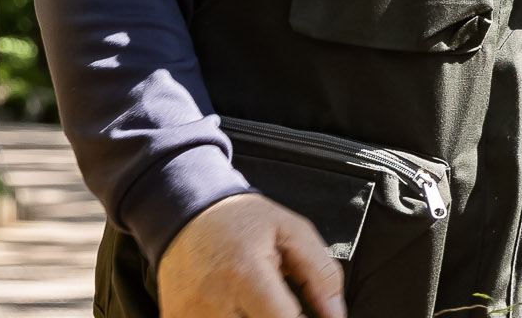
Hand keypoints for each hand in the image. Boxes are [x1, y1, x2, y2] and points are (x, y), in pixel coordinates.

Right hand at [156, 193, 344, 317]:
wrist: (185, 214)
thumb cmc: (241, 222)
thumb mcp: (291, 231)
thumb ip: (321, 274)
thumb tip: (336, 314)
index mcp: (245, 275)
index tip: (309, 313)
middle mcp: (212, 304)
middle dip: (279, 317)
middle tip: (283, 303)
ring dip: (255, 317)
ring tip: (257, 301)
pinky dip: (234, 317)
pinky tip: (239, 306)